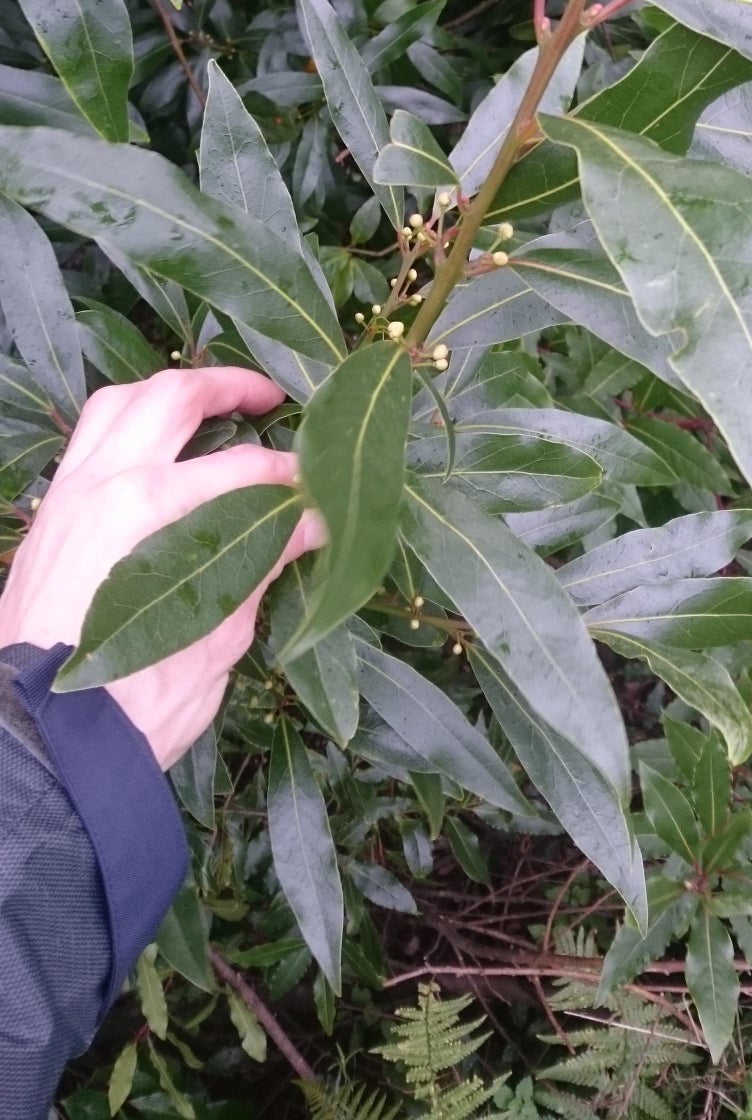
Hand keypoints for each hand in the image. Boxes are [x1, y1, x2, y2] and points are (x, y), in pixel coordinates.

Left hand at [0, 368, 322, 768]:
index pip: (242, 468)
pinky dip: (127, 428)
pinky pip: (88, 444)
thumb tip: (311, 523)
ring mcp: (67, 497)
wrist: (44, 751)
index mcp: (149, 509)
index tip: (322, 487)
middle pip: (171, 398)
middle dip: (228, 386)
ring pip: (116, 405)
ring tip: (207, 404)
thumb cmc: (138, 706)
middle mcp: (102, 484)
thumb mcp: (218, 638)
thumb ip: (260, 563)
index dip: (291, 475)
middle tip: (270, 395)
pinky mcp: (48, 520)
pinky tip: (157, 454)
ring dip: (166, 394)